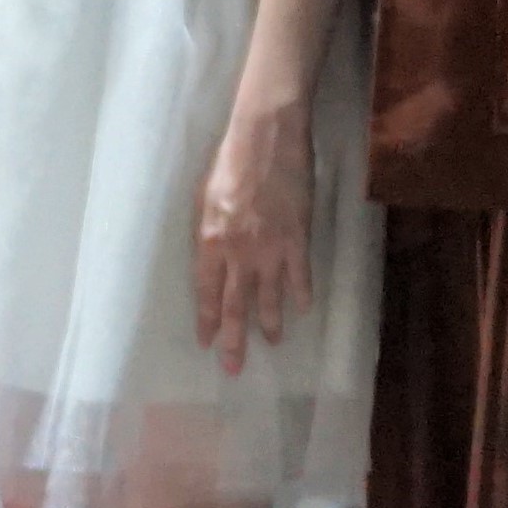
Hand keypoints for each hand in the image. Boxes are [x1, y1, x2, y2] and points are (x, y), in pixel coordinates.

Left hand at [193, 93, 315, 359]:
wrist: (267, 138)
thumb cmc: (229, 161)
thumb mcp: (204, 197)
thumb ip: (208, 231)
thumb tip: (212, 255)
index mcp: (209, 242)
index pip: (205, 293)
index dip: (206, 320)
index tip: (206, 342)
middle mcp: (238, 254)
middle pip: (234, 306)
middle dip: (233, 341)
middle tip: (234, 369)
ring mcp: (270, 249)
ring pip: (269, 298)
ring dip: (269, 324)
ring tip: (272, 343)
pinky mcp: (298, 239)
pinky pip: (300, 276)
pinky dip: (301, 294)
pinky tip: (303, 309)